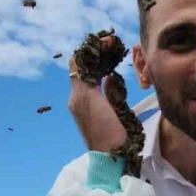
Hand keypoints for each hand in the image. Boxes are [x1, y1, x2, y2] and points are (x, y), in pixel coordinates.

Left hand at [66, 38, 127, 152]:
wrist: (114, 155)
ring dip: (106, 64)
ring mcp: (95, 105)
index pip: (79, 62)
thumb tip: (88, 58)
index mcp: (77, 93)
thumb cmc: (102, 129)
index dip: (92, 48)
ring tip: (118, 55)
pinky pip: (108, 89)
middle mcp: (83, 97)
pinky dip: (112, 79)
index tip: (109, 39)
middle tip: (116, 44)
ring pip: (98, 76)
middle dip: (101, 54)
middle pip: (89, 67)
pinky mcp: (108, 112)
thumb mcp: (88, 99)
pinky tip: (118, 77)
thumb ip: (84, 77)